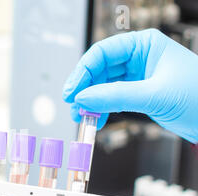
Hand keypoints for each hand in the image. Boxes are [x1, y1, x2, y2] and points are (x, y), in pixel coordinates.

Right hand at [63, 28, 197, 143]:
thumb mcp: (153, 95)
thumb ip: (115, 96)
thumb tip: (83, 99)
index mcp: (144, 45)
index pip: (102, 53)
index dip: (82, 72)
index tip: (72, 92)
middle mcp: (139, 57)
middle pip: (99, 69)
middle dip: (85, 89)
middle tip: (74, 107)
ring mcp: (138, 76)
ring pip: (103, 85)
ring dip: (91, 101)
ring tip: (82, 116)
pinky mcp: (138, 93)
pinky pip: (112, 98)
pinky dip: (102, 108)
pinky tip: (97, 118)